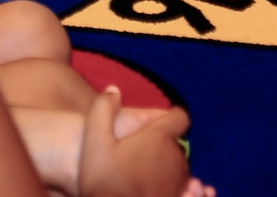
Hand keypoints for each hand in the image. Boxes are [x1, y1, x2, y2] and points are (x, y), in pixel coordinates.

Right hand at [78, 88, 206, 196]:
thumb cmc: (103, 179)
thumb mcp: (94, 139)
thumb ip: (103, 108)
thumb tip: (114, 90)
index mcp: (159, 138)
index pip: (180, 117)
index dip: (171, 116)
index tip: (157, 122)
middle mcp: (176, 158)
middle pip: (176, 143)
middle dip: (162, 143)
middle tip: (137, 151)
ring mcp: (180, 182)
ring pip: (179, 166)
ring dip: (166, 165)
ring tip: (141, 172)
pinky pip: (183, 187)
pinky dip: (174, 185)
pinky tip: (152, 186)